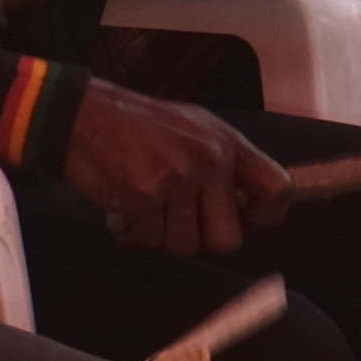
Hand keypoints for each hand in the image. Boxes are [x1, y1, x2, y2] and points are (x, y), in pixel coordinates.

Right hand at [59, 86, 293, 256]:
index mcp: (227, 143)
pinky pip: (149, 240)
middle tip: (178, 220)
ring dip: (162, 235)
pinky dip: (134, 233)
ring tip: (147, 207)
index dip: (267, 214)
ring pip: (185, 246)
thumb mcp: (195, 128)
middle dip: (201, 238)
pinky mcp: (144, 197)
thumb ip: (224, 163)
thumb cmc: (139, 126)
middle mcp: (209, 160)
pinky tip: (124, 208)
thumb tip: (247, 205)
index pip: (278, 188)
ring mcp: (177, 180)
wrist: (83, 115)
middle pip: (228, 239)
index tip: (248, 219)